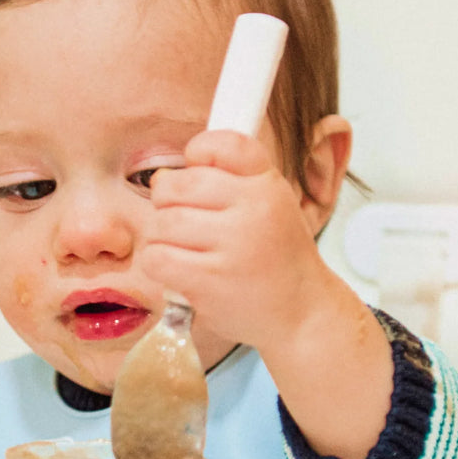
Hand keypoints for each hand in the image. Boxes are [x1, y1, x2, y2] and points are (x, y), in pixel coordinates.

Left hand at [143, 129, 329, 352]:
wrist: (301, 314)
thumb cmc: (276, 259)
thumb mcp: (271, 204)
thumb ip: (231, 179)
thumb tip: (162, 177)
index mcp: (267, 185)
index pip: (222, 144)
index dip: (198, 153)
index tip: (196, 173)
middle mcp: (253, 210)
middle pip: (177, 184)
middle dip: (167, 201)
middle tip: (183, 222)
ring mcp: (232, 246)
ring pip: (162, 222)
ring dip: (162, 238)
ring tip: (185, 251)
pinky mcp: (210, 281)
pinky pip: (157, 257)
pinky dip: (159, 264)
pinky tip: (179, 272)